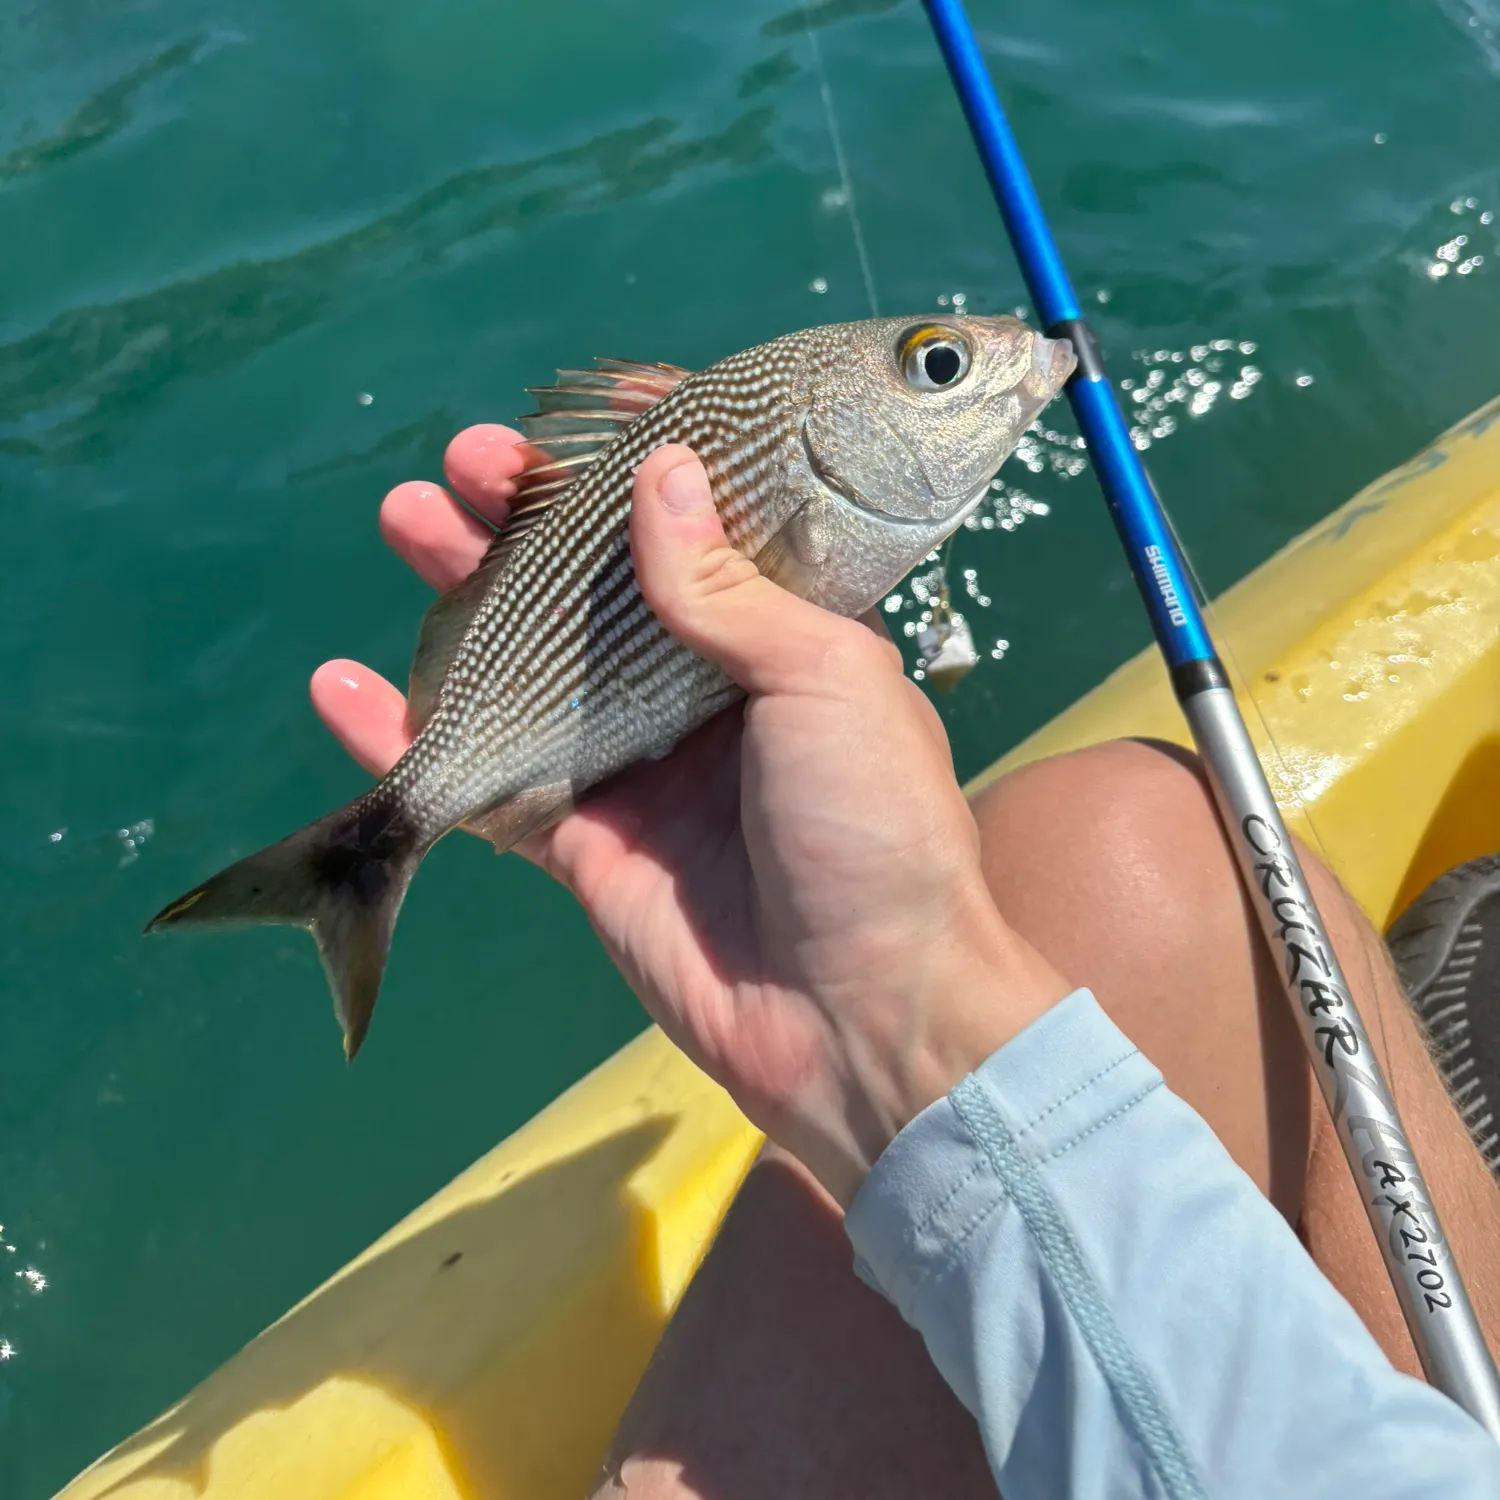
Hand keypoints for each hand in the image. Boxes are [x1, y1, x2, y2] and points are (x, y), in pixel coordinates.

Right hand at [314, 427, 1071, 1204]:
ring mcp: (639, 762)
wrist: (861, 1014)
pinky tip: (345, 687)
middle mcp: (708, 689)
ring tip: (407, 520)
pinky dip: (414, 735)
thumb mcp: (827, 680)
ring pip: (532, 662)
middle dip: (530, 519)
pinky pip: (488, 775)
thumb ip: (728, 589)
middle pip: (599, 584)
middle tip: (466, 464)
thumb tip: (657, 476)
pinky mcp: (584, 840)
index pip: (705, 528)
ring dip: (464, 596)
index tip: (581, 415)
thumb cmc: (875, 831)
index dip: (644, 466)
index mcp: (787, 637)